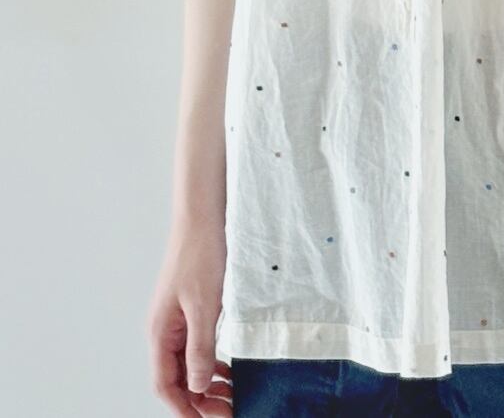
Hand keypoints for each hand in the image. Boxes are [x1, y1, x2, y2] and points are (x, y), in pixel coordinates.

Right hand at [146, 224, 233, 413]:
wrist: (203, 217)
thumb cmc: (200, 254)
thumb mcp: (205, 304)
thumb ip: (200, 348)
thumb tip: (198, 387)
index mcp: (161, 332)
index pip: (166, 384)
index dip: (185, 408)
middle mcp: (165, 330)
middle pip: (177, 379)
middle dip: (200, 400)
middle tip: (228, 410)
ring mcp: (178, 321)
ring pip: (188, 365)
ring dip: (206, 384)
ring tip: (231, 395)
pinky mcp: (192, 310)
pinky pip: (197, 347)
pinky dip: (211, 363)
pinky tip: (227, 369)